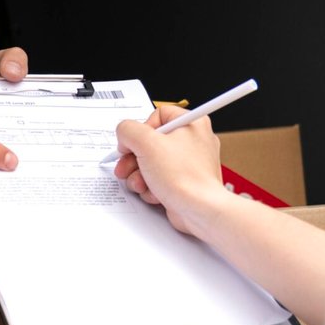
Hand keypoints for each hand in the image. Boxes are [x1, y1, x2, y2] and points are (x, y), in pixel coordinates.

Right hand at [111, 105, 225, 235]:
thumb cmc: (184, 177)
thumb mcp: (146, 143)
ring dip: (140, 175)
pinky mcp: (185, 182)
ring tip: (142, 183)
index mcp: (192, 124)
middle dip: (134, 158)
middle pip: (151, 142)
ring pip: (152, 163)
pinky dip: (152, 187)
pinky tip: (154, 192)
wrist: (200, 209)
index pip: (157, 116)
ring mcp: (190, 163)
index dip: (140, 130)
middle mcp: (194, 141)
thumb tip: (124, 134)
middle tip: (126, 166)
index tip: (132, 144)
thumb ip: (128, 130)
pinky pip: (160, 179)